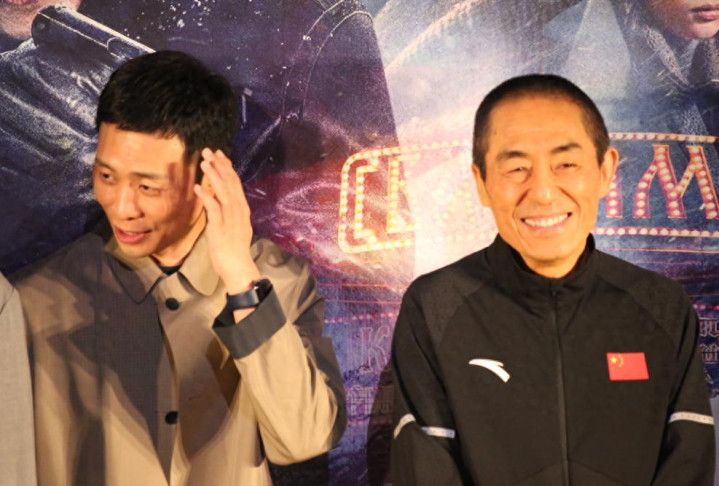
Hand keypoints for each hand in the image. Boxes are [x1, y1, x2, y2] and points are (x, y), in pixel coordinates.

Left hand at [194, 148, 260, 293]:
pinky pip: (213, 208)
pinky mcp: (220, 227)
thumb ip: (229, 212)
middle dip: (220, 165)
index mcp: (242, 209)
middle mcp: (238, 210)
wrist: (238, 266)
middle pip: (230, 183)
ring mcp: (230, 218)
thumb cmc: (234, 249)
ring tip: (204, 162)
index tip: (219, 154)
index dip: (227, 167)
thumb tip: (220, 200)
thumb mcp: (235, 226)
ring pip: (223, 192)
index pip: (236, 183)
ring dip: (213, 176)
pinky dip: (206, 197)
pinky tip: (198, 188)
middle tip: (209, 151)